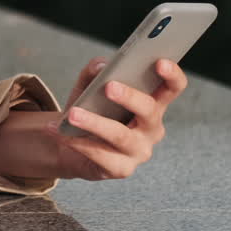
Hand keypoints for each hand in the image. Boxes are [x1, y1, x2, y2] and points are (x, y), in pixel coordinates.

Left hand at [0, 57, 188, 180]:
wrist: (71, 142)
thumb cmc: (90, 109)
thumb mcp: (89, 86)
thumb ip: (95, 71)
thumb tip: (102, 66)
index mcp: (152, 103)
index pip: (172, 88)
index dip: (171, 75)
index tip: (160, 62)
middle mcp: (152, 128)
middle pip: (149, 110)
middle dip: (130, 97)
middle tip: (109, 86)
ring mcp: (139, 151)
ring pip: (121, 136)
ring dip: (95, 123)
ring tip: (72, 114)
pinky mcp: (121, 169)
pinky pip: (100, 156)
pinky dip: (77, 142)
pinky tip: (59, 131)